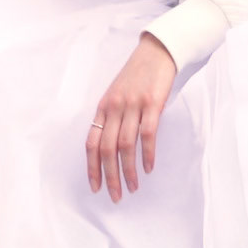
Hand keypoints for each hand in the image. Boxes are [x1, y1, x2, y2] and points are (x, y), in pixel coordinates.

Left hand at [88, 33, 177, 203]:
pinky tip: (148, 168)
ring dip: (129, 170)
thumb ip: (112, 118)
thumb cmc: (137, 76)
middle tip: (116, 196)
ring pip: (126, 145)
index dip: (92, 168)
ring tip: (133, 188)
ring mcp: (133, 105)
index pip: (91, 143)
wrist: (156, 51)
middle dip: (110, 176)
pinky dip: (147, 154)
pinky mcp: (152, 103)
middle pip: (107, 149)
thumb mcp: (117, 95)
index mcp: (103, 107)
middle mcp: (114, 107)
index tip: (96, 187)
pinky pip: (147, 134)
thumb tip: (110, 148)